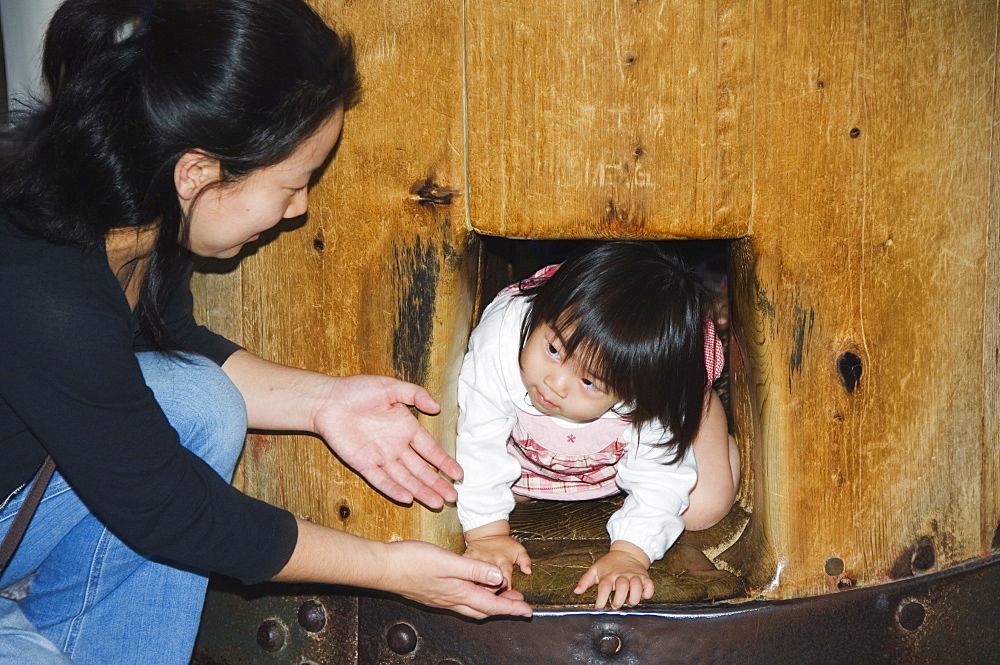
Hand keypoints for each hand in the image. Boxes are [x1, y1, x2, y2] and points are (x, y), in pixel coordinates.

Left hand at [312, 375, 461, 507]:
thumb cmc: (357, 390)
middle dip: (438, 483)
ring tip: (438, 503)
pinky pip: (381, 480)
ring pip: (405, 478)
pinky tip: (408, 499)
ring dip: (421, 491)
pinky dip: (394, 489)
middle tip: (454, 497)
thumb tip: (437, 407)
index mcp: (406, 428)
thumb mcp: (391, 387)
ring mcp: (380, 457)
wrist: (327, 400)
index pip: (430, 450)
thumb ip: (416, 394)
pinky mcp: (363, 463)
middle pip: (421, 469)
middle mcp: (396, 446)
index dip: (445, 462)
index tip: (459, 475)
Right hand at [381, 540, 532, 619]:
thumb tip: (499, 580)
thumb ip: (475, 570)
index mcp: (458, 592)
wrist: (383, 567)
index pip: (492, 605)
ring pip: (472, 606)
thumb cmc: (412, 562)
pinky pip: (460, 600)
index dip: (512, 608)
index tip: (528, 611)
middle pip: (484, 609)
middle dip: (504, 608)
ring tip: (501, 596)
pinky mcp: (432, 593)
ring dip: (489, 603)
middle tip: (520, 605)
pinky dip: (473, 597)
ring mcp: (440, 598)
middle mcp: (451, 600)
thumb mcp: (448, 562)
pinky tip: (472, 588)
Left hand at [574, 541, 653, 608]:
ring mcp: (634, 576)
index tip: (599, 607)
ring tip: (629, 602)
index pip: (604, 587)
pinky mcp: (645, 577)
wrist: (627, 552)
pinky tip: (642, 596)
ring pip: (637, 587)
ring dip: (634, 598)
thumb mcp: (595, 569)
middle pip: (622, 587)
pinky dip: (648, 593)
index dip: (601, 599)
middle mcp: (622, 575)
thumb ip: (585, 580)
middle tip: (615, 605)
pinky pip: (649, 586)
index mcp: (609, 575)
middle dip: (619, 599)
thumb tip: (576, 591)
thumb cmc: (610, 563)